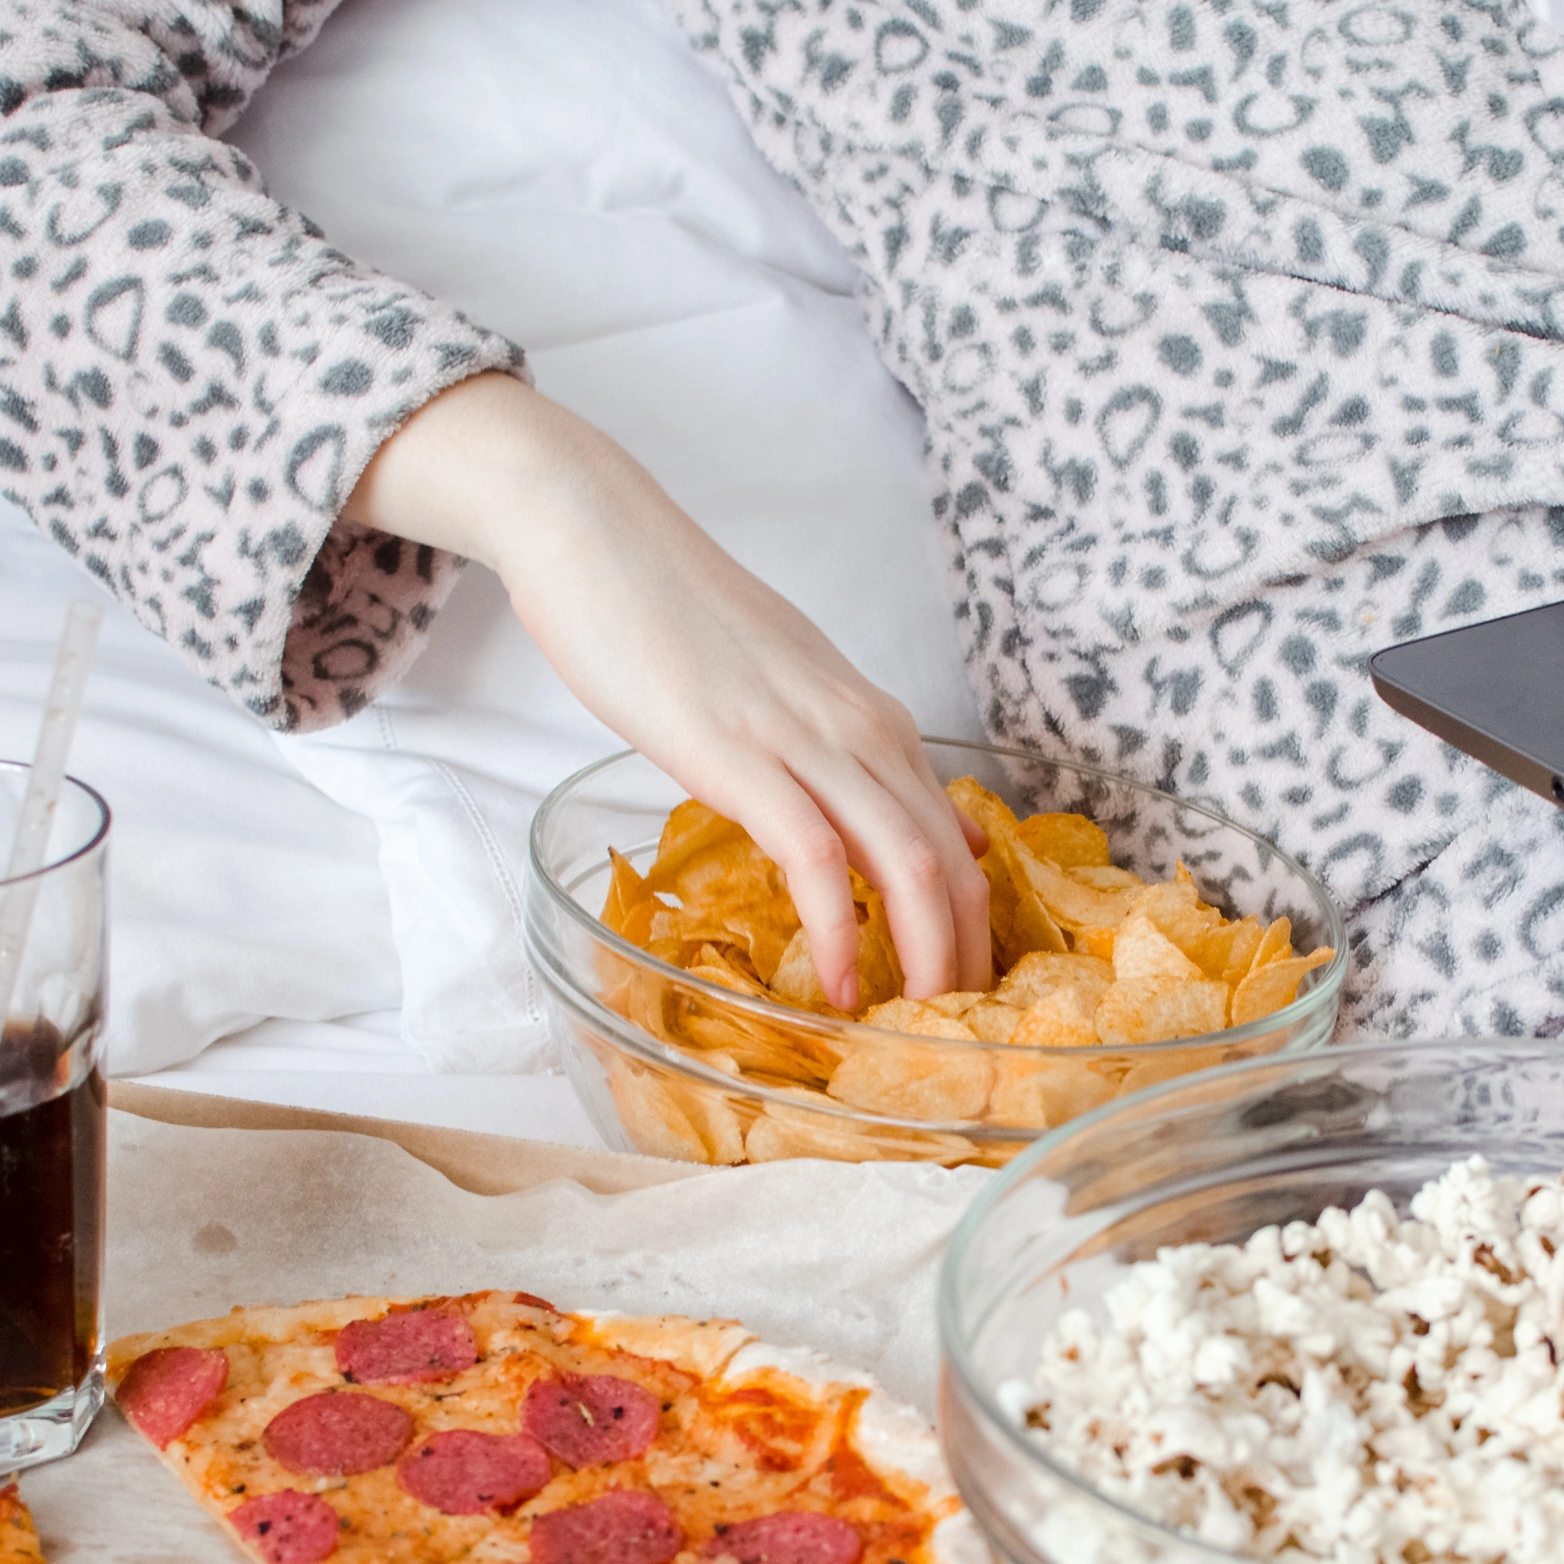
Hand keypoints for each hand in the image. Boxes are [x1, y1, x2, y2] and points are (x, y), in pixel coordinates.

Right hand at [344, 374, 989, 1008]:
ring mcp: (804, 741)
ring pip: (907, 863)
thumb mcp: (780, 688)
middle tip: (957, 1033)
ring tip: (915, 1027)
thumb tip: (881, 815)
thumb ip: (833, 751)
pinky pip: (817, 859)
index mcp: (872, 719)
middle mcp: (861, 729)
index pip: (956, 836)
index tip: (958, 987)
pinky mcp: (740, 754)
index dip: (969, 922)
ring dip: (924, 957)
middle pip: (951, 862)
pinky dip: (839, 931)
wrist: (594, 529)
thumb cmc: (670, 612)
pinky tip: (837, 985)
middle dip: (965, 956)